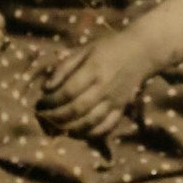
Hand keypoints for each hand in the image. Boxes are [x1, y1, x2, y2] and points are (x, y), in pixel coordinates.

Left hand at [36, 31, 153, 137]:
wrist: (141, 52)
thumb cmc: (108, 48)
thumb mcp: (85, 50)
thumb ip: (64, 67)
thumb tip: (45, 88)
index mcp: (94, 69)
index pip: (68, 91)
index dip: (51, 100)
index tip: (41, 102)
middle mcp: (104, 87)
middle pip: (77, 109)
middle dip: (56, 117)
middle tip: (43, 117)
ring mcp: (114, 100)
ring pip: (90, 122)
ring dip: (70, 128)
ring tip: (56, 126)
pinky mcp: (121, 109)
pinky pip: (106, 127)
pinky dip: (89, 134)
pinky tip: (76, 132)